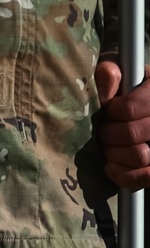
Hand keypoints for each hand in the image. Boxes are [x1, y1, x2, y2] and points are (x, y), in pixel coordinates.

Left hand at [97, 58, 149, 188]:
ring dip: (114, 154)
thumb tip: (107, 77)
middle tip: (102, 132)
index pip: (129, 109)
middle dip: (109, 134)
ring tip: (108, 147)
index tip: (106, 112)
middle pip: (132, 134)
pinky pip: (147, 178)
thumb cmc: (125, 84)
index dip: (111, 113)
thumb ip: (110, 72)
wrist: (139, 104)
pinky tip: (111, 167)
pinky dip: (125, 176)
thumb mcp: (120, 70)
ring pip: (140, 157)